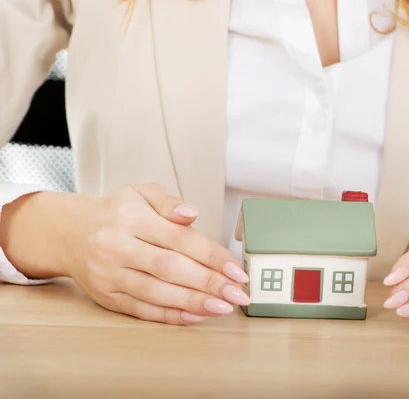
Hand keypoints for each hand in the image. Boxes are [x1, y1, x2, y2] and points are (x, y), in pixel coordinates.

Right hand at [0, 183, 249, 324]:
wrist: (70, 233)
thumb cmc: (116, 212)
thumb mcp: (140, 192)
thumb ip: (168, 201)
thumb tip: (191, 213)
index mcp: (131, 218)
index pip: (179, 238)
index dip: (211, 255)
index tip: (236, 269)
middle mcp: (117, 247)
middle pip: (169, 268)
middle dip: (208, 283)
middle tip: (238, 294)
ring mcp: (109, 275)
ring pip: (156, 293)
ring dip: (193, 303)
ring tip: (223, 308)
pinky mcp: (106, 297)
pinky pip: (142, 310)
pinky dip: (170, 316)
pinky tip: (195, 316)